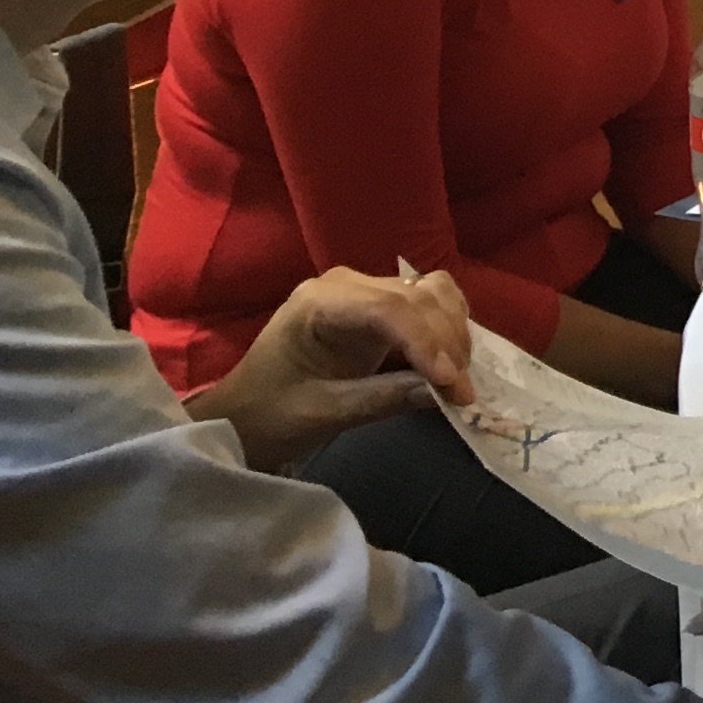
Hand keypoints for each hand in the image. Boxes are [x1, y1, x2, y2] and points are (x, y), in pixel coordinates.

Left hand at [187, 265, 473, 471]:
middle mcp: (347, 285)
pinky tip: (448, 365)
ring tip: (456, 381)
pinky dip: (446, 331)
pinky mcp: (378, 308)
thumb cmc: (268, 416)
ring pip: (432, 295)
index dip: (427, 342)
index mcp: (320, 303)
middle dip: (447, 343)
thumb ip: (381, 399)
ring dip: (453, 334)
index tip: (451, 383)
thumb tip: (443, 392)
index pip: (389, 309)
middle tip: (461, 395)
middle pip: (418, 298)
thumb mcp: (321, 414)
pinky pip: (427, 306)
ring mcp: (365, 292)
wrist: (241, 416)